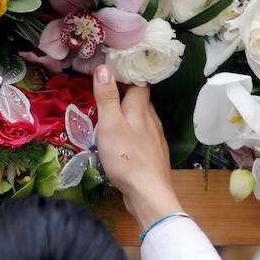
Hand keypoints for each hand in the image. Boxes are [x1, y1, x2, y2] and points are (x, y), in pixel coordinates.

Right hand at [93, 65, 183, 230]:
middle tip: (104, 91)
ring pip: (142, 117)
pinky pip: (142, 135)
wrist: (148, 193)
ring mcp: (155, 137)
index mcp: (141, 108)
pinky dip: (132, 131)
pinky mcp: (153, 153)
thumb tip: (104, 67)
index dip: (127, 73)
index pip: (139, 81)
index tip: (112, 69)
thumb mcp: (110, 124)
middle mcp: (151, 118)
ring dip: (128, 113)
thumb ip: (107, 96)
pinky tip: (123, 140)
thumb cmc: (126, 157)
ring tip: (110, 114)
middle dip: (125, 93)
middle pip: (140, 99)